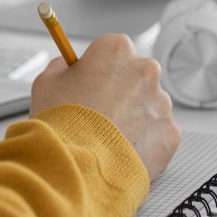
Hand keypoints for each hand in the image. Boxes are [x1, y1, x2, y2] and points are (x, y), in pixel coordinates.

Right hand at [30, 34, 180, 179]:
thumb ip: (61, 67)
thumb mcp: (46, 82)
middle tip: (99, 114)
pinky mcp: (170, 132)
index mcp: (116, 50)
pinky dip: (144, 143)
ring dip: (134, 118)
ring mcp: (161, 102)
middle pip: (135, 76)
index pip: (113, 50)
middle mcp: (145, 70)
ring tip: (107, 139)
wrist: (79, 166)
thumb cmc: (63, 124)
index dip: (100, 69)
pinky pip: (158, 134)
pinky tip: (120, 151)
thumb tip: (66, 66)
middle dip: (121, 93)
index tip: (91, 83)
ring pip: (149, 106)